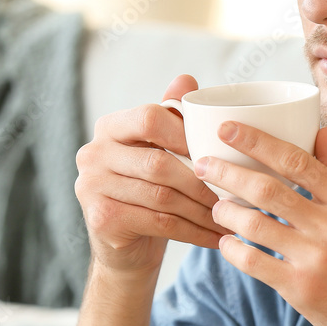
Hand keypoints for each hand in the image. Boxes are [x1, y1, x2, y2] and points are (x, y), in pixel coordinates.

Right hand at [74, 74, 232, 275]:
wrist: (125, 246)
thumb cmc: (151, 188)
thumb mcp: (161, 149)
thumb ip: (171, 115)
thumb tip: (186, 79)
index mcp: (110, 127)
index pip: (149, 118)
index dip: (186, 134)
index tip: (218, 151)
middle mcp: (93, 153)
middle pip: (159, 162)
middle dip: (202, 179)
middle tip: (235, 190)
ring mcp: (91, 187)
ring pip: (163, 196)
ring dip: (204, 209)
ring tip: (233, 215)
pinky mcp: (101, 220)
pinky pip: (159, 223)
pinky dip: (194, 231)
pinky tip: (217, 236)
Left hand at [195, 122, 326, 325]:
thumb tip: (321, 131)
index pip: (297, 159)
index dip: (258, 141)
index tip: (229, 129)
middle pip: (269, 188)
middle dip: (229, 173)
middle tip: (204, 164)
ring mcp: (317, 258)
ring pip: (255, 224)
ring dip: (227, 211)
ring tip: (216, 205)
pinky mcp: (303, 290)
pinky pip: (255, 263)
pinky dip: (234, 250)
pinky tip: (226, 244)